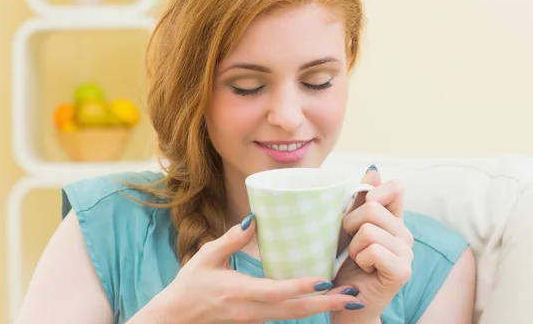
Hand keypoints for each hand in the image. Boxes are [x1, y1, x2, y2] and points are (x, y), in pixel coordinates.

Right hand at [140, 214, 361, 323]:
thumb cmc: (189, 286)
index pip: (277, 291)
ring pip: (294, 317)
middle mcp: (252, 310)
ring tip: (348, 300)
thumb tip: (255, 218)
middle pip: (296, 311)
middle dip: (328, 305)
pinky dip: (307, 309)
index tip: (327, 279)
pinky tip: (320, 300)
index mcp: (239, 292)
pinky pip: (286, 316)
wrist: (176, 319)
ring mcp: (255, 319)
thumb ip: (231, 238)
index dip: (303, 286)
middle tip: (356, 297)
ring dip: (323, 309)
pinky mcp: (256, 320)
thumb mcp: (206, 257)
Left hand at [329, 166, 413, 322]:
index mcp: (394, 220)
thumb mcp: (348, 227)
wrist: (344, 302)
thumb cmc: (344, 264)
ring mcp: (407, 253)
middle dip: (349, 226)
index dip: (370, 195)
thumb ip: (360, 200)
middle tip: (351, 247)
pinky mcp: (402, 271)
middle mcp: (405, 234)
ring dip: (353, 247)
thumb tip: (373, 169)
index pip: (394, 188)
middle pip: (371, 207)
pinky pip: (373, 249)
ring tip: (358, 260)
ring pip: (369, 229)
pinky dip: (360, 260)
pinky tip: (365, 270)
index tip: (357, 218)